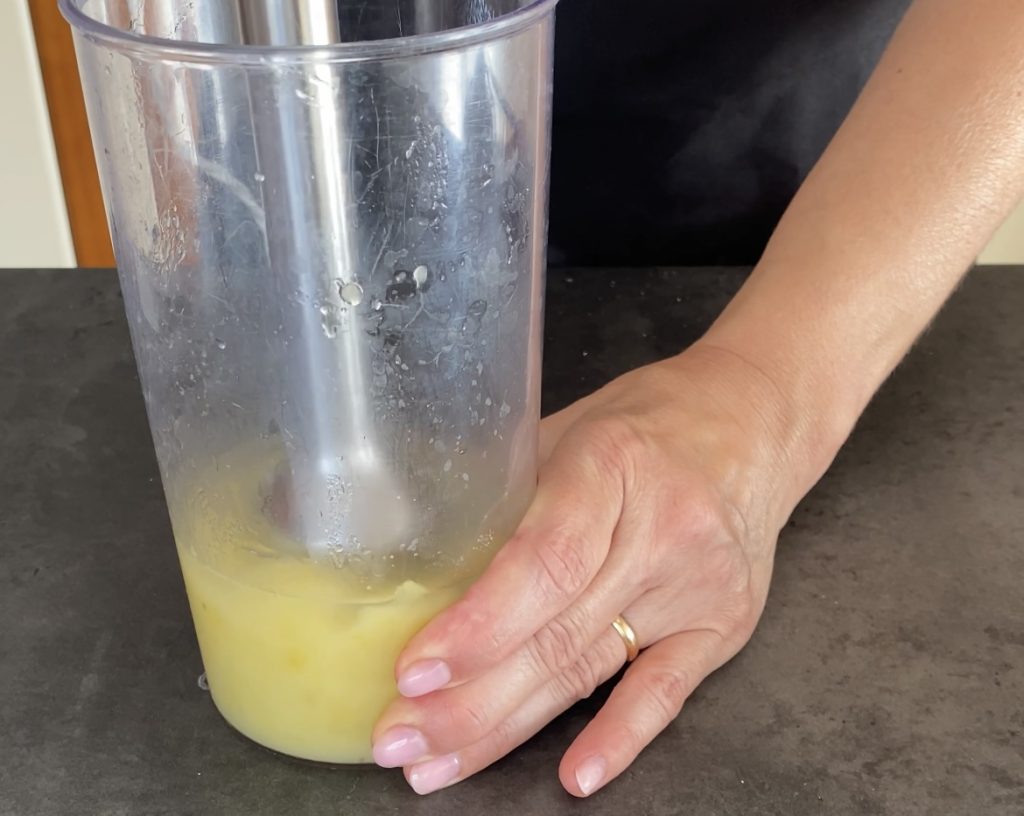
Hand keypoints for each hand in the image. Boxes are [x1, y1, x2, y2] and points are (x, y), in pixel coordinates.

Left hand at [371, 342, 803, 795]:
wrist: (755, 422)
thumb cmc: (650, 419)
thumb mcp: (570, 425)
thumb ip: (507, 490)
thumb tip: (422, 559)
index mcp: (611, 464)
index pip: (544, 561)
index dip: (479, 624)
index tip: (416, 671)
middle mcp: (662, 529)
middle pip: (558, 632)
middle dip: (469, 699)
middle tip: (399, 739)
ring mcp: (699, 584)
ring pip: (592, 670)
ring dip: (509, 726)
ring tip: (439, 762)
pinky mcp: (725, 624)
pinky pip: (667, 693)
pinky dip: (619, 739)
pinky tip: (574, 778)